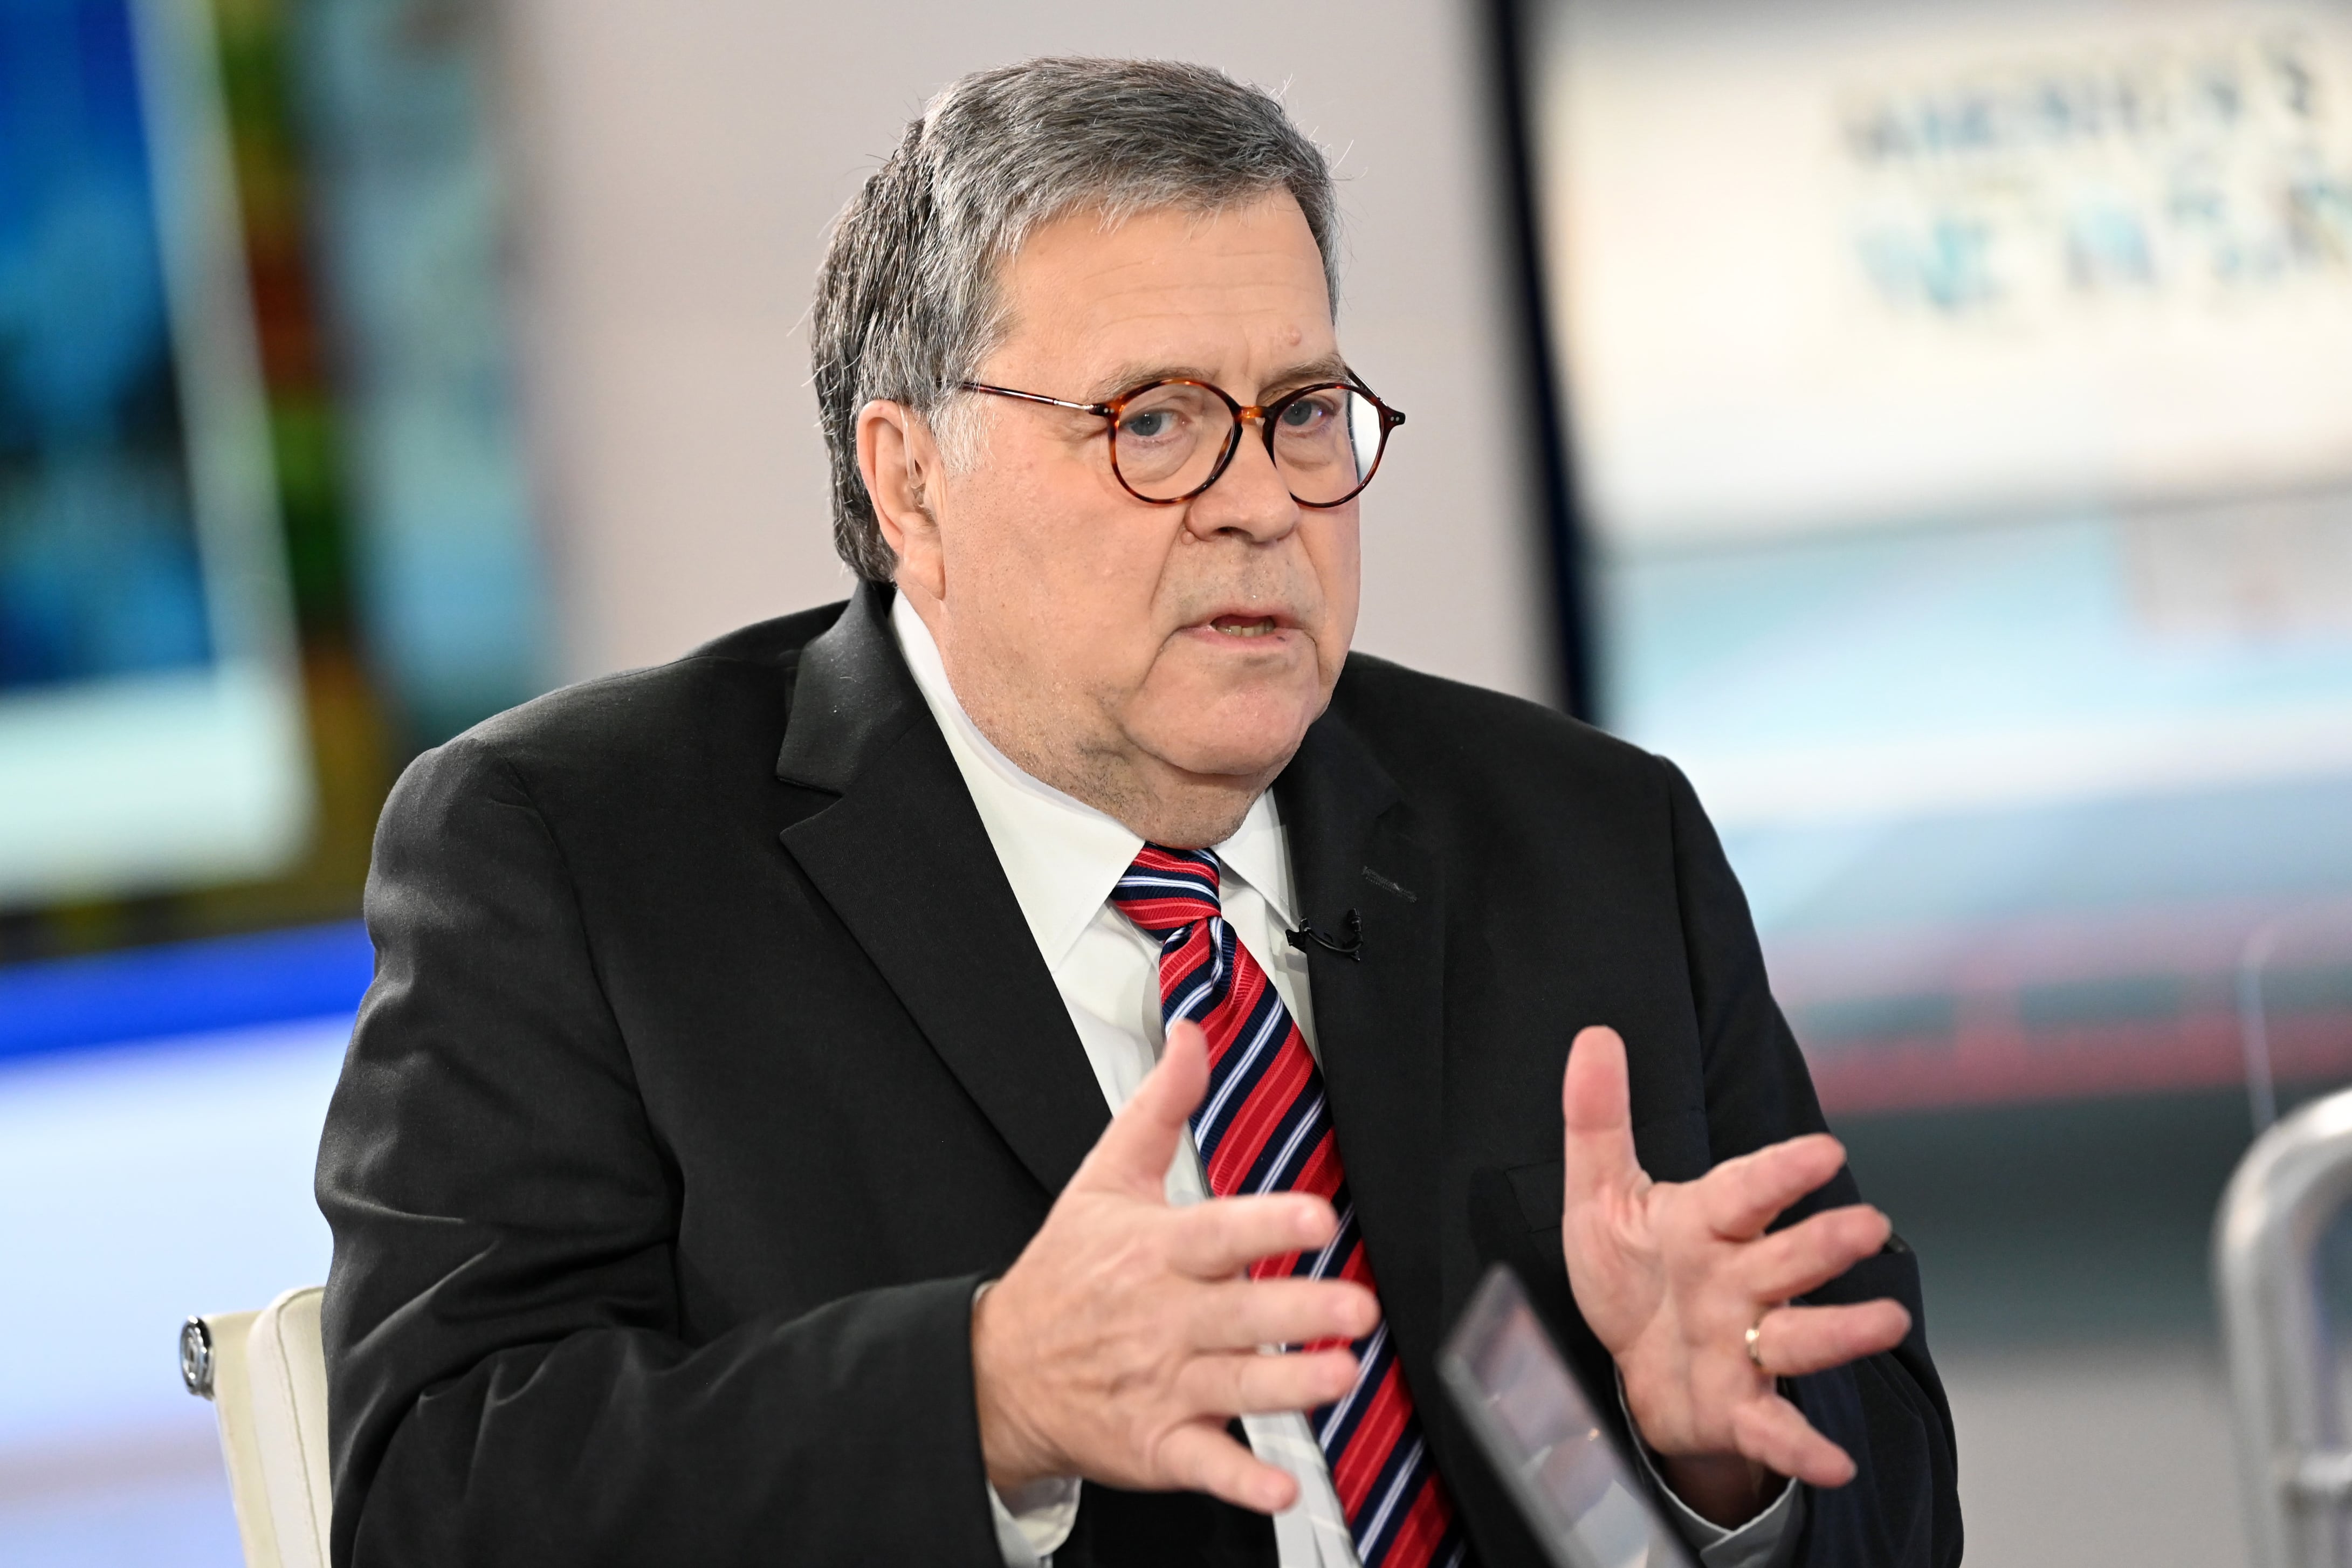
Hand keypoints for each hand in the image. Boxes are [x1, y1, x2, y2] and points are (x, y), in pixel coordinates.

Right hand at [971, 1021, 1380, 1513]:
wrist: (999, 1373)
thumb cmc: (1065, 1275)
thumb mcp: (1103, 1179)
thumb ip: (1160, 1106)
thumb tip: (1192, 1038)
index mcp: (1154, 1252)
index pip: (1218, 1232)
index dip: (1267, 1225)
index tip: (1316, 1216)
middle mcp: (1162, 1319)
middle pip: (1240, 1314)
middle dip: (1300, 1312)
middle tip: (1357, 1307)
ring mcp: (1162, 1385)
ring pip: (1236, 1386)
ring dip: (1291, 1387)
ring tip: (1341, 1378)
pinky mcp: (1159, 1444)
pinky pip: (1207, 1464)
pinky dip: (1243, 1479)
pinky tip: (1282, 1484)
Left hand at [1558, 1026, 1910, 1524]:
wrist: (1633, 1363)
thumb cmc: (1632, 1270)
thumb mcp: (1599, 1194)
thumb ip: (1599, 1119)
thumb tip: (1593, 1034)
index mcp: (1706, 1224)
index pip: (1747, 1190)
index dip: (1782, 1171)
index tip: (1824, 1150)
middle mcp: (1739, 1281)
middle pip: (1789, 1258)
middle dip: (1827, 1244)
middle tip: (1869, 1225)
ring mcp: (1745, 1344)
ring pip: (1799, 1336)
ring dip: (1843, 1332)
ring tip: (1888, 1321)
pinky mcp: (1738, 1404)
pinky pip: (1774, 1428)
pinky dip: (1802, 1448)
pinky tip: (1836, 1465)